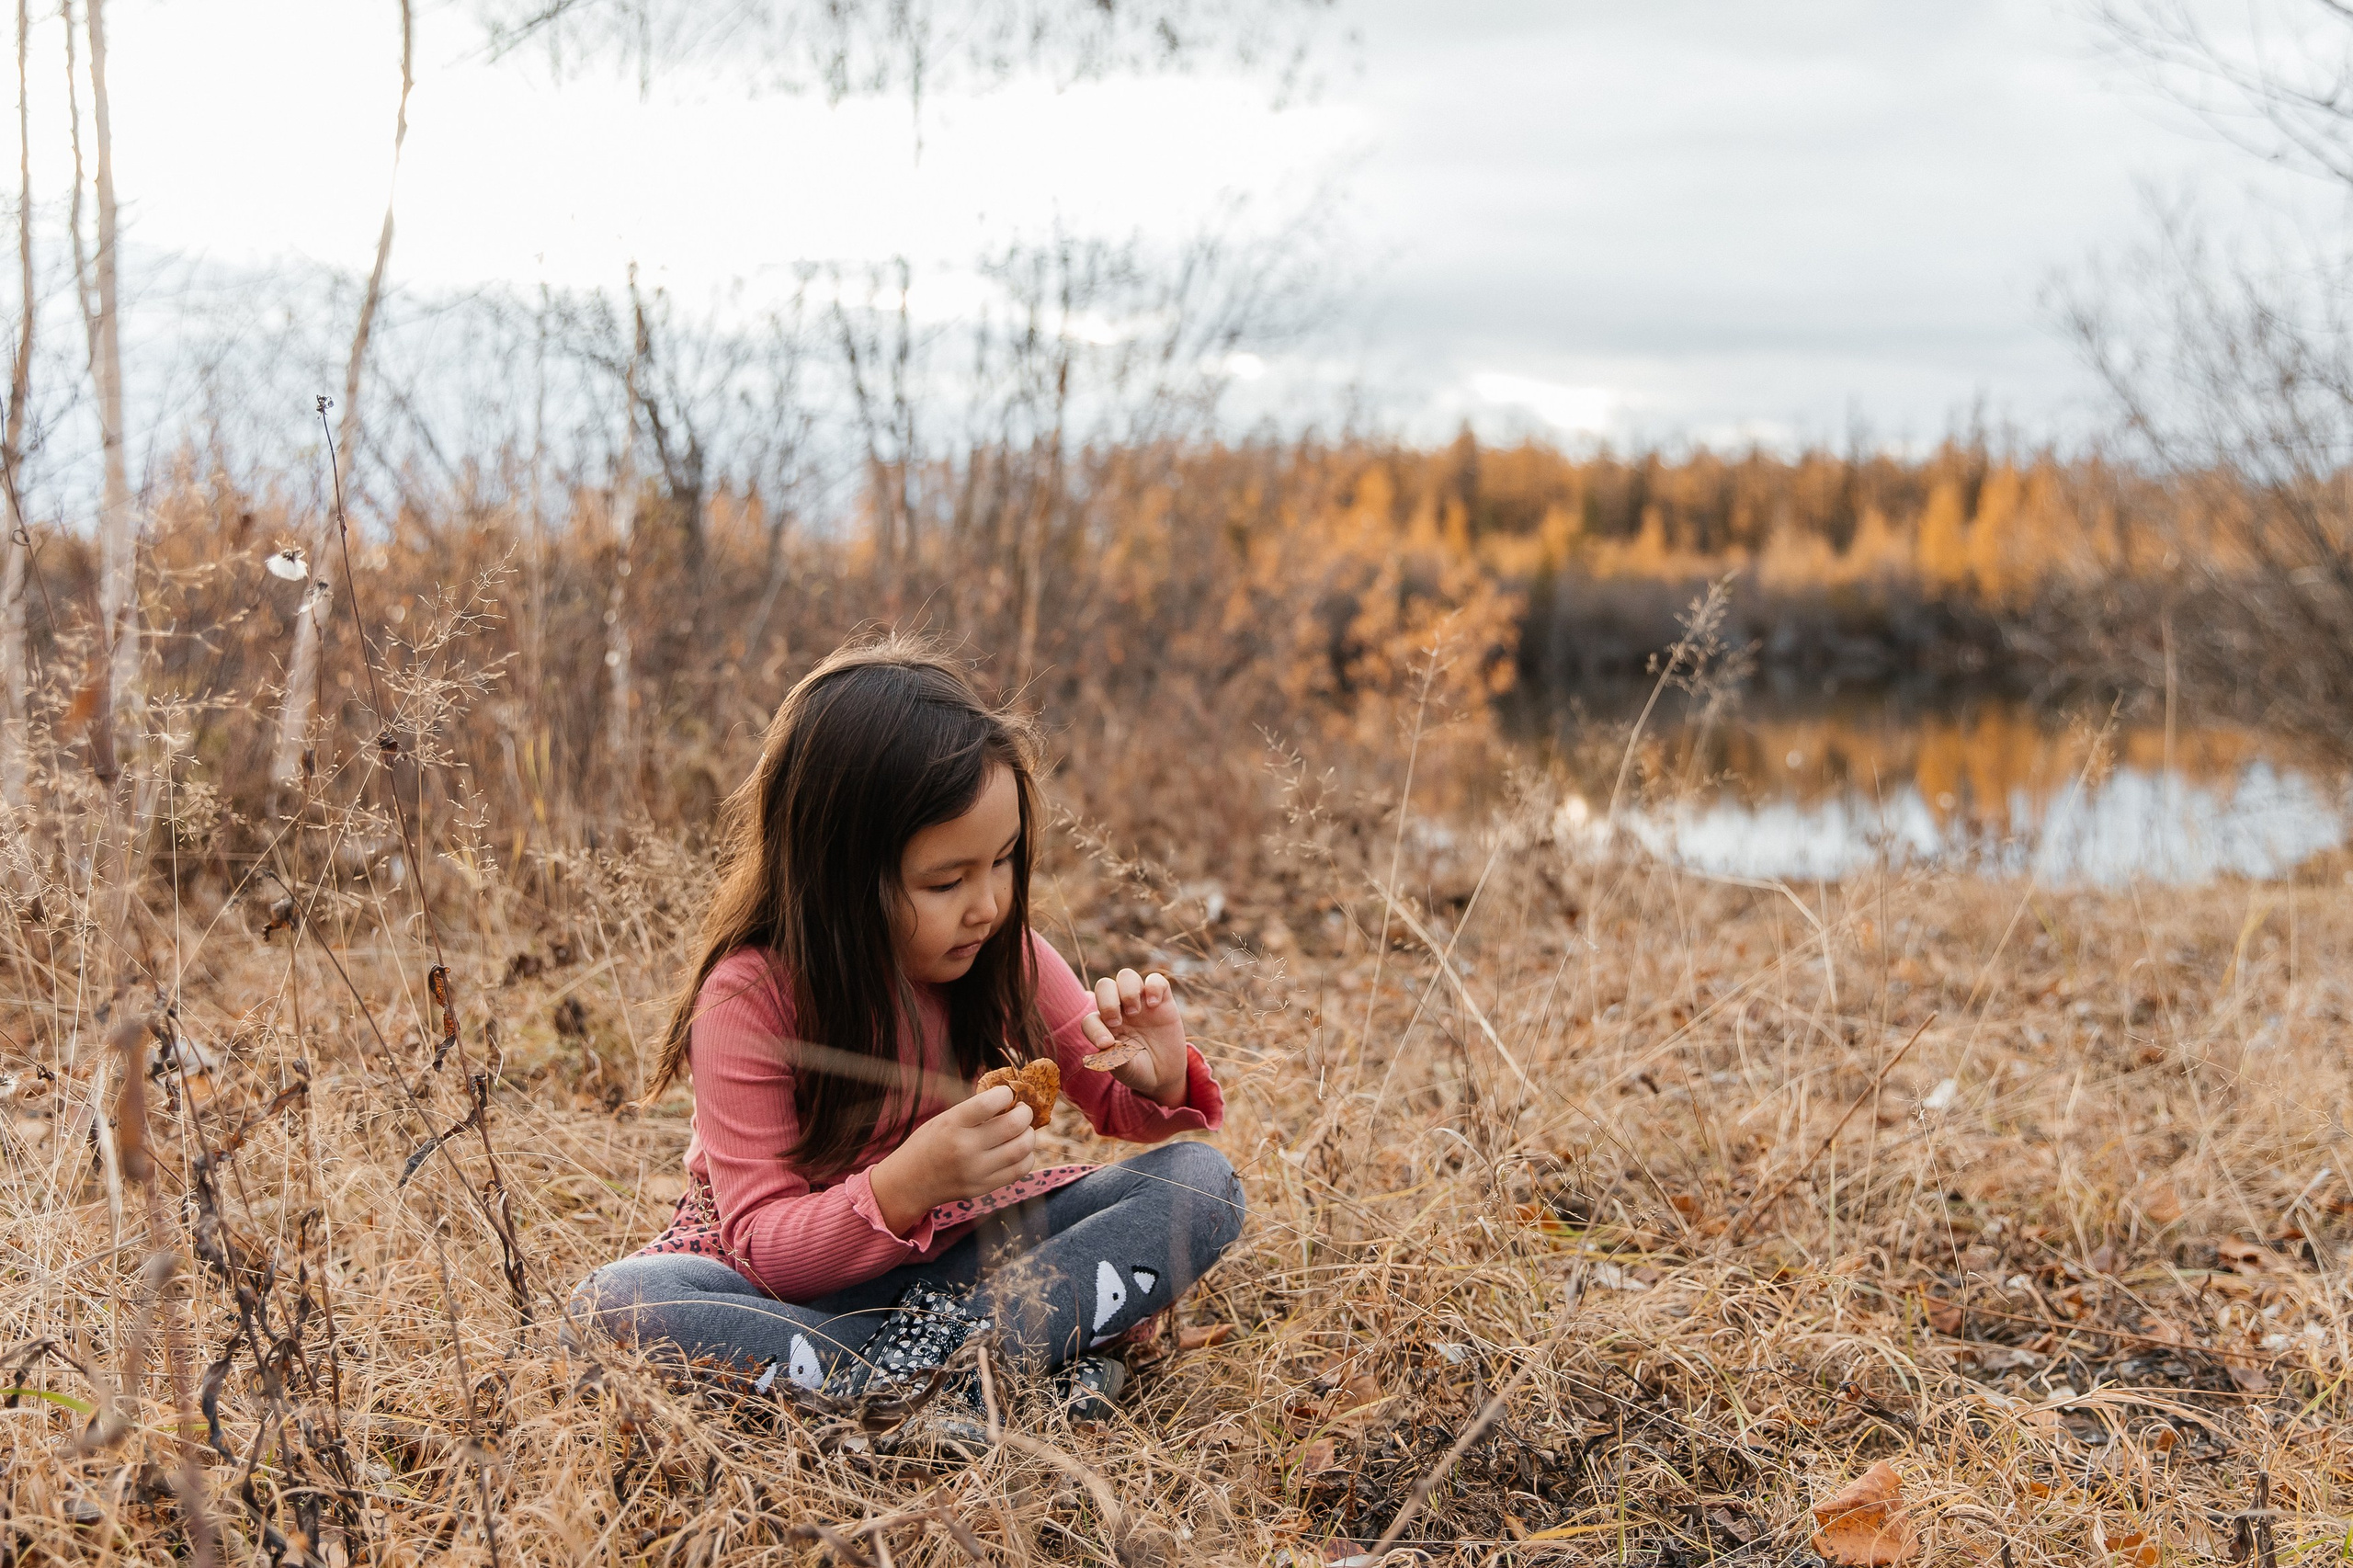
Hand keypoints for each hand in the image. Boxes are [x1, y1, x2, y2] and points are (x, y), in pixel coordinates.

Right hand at [867, 1085, 1036, 1234]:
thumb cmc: (927, 1144)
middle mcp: (965, 1148)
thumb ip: (973, 1111)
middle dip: (1025, 1113)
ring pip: (1022, 1149)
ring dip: (1029, 1134)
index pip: (989, 1103)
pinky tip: (1019, 1150)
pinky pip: (1019, 1170)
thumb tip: (1010, 1098)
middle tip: (1023, 1110)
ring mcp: (976, 1171)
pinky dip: (1026, 1156)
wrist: (908, 1183)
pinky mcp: (983, 1188)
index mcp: (952, 1125)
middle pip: (1013, 1126)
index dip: (1006, 1094)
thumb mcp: (944, 1119)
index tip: (1007, 1094)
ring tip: (1023, 1130)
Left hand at [1079, 967, 1189, 1106]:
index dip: (1094, 1029)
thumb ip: (1115, 1058)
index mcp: (1104, 1027)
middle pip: (1104, 985)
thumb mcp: (1125, 1069)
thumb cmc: (1138, 1069)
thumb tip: (1107, 1044)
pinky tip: (1154, 1005)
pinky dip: (1153, 986)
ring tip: (1135, 1011)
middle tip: (1117, 1022)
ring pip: (1126, 976)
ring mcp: (1140, 1002)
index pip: (1090, 1019)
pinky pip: (1156, 979)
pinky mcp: (1162, 1000)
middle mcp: (1119, 1010)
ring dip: (1127, 991)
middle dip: (1107, 1001)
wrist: (1164, 1073)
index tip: (1106, 1044)